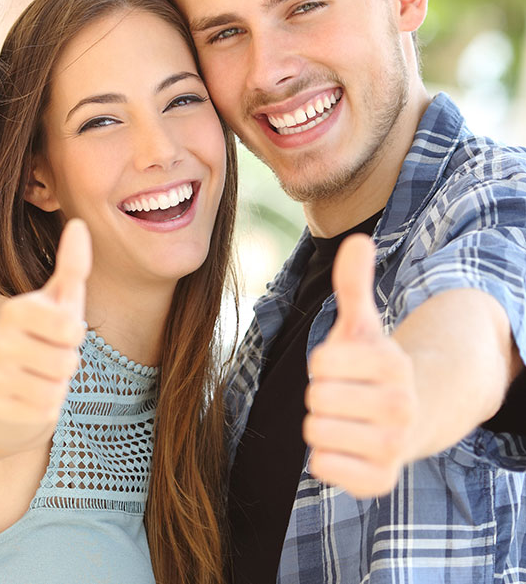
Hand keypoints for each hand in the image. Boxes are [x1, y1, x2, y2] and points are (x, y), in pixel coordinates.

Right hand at [0, 219, 90, 434]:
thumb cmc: (32, 334)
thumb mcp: (53, 300)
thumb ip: (71, 265)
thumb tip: (79, 224)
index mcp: (16, 311)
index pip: (66, 325)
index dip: (72, 331)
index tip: (59, 329)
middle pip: (67, 361)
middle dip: (66, 361)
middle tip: (47, 355)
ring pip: (56, 389)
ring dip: (56, 385)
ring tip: (37, 374)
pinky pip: (44, 413)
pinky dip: (44, 407)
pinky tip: (26, 395)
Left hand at [304, 233, 417, 498]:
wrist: (405, 419)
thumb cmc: (370, 367)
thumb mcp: (360, 324)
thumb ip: (352, 284)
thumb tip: (357, 239)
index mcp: (394, 364)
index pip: (320, 363)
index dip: (322, 363)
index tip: (344, 367)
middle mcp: (401, 407)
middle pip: (315, 397)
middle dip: (320, 394)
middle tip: (344, 396)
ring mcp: (394, 447)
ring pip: (314, 432)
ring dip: (320, 425)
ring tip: (344, 420)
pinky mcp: (379, 482)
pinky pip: (322, 467)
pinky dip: (323, 457)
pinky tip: (344, 447)